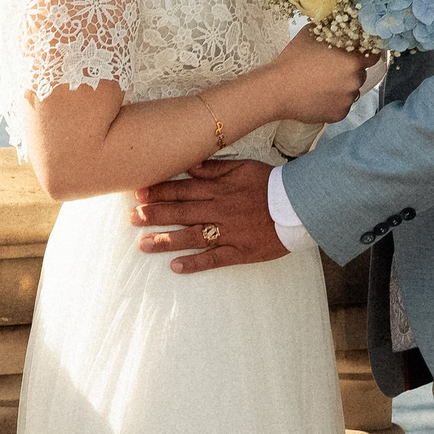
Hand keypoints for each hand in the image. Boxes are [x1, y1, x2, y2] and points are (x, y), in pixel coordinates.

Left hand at [133, 158, 287, 274]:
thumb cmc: (270, 183)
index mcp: (220, 188)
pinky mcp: (241, 251)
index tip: (138, 194)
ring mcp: (230, 232)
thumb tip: (188, 165)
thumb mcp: (242, 167)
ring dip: (165, 241)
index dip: (159, 191)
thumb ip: (213, 168)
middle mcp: (221, 209)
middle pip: (182, 212)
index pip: (183, 189)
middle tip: (131, 219)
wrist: (301, 204)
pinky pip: (215, 259)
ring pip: (192, 236)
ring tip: (142, 245)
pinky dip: (195, 264)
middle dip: (154, 215)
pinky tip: (175, 267)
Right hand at [262, 28, 376, 125]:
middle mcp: (355, 81)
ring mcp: (347, 100)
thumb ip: (332, 30)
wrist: (277, 89)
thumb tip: (340, 26)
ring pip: (350, 91)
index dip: (366, 53)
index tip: (357, 53)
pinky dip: (333, 102)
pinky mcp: (338, 115)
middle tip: (330, 69)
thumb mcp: (312, 33)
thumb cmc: (293, 59)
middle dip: (349, 71)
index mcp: (353, 61)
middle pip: (360, 74)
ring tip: (320, 84)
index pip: (373, 56)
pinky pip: (341, 106)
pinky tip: (318, 96)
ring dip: (342, 87)